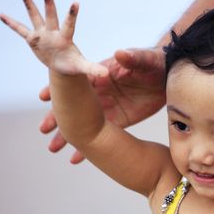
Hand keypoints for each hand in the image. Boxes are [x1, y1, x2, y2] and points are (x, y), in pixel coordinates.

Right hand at [0, 0, 107, 77]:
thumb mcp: (82, 67)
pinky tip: (1, 15)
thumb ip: (93, 69)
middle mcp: (54, 33)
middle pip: (51, 16)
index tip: (76, 2)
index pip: (69, 24)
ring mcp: (43, 34)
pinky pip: (20, 30)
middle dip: (49, 5)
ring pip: (36, 17)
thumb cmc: (72, 64)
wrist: (62, 64)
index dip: (72, 14)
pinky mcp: (33, 39)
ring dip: (30, 5)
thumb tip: (106, 74)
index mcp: (66, 38)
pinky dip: (11, 23)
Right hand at [38, 47, 165, 162]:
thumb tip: (120, 54)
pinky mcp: (119, 120)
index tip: (44, 97)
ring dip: (69, 135)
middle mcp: (100, 92)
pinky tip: (76, 159)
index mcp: (101, 74)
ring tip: (53, 148)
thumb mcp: (145, 59)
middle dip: (58, 117)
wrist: (169, 76)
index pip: (76, 81)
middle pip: (75, 106)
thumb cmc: (155, 62)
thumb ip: (132, 58)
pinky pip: (102, 135)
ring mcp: (108, 107)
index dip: (61, 88)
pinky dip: (89, 146)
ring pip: (84, 123)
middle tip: (44, 129)